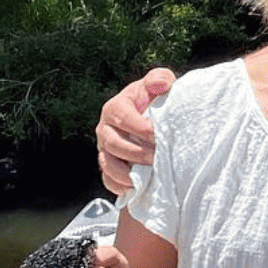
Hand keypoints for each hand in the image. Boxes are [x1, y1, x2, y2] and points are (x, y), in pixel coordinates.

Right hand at [96, 67, 173, 195]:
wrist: (153, 120)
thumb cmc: (155, 102)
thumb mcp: (159, 86)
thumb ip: (160, 79)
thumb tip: (162, 83)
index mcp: (115, 108)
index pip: (122, 118)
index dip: (140, 128)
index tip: (158, 135)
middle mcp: (105, 129)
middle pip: (113, 143)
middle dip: (136, 152)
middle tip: (158, 157)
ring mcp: (105, 150)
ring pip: (108, 164)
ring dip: (128, 172)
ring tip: (149, 175)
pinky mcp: (110, 166)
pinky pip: (109, 180)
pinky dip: (121, 186)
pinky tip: (137, 188)